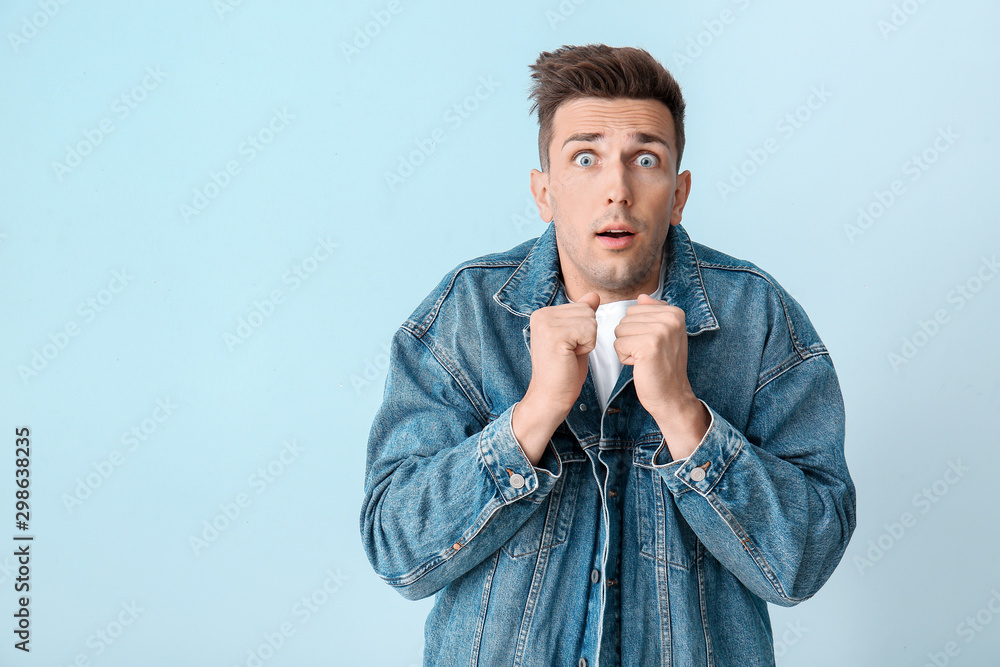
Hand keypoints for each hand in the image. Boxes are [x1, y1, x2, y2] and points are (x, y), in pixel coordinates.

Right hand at [512, 292, 599, 463]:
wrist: (550, 396)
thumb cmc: (563, 372)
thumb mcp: (575, 338)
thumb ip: (582, 315)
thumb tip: (594, 295)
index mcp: (543, 313)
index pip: (582, 307)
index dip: (584, 330)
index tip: (567, 347)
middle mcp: (541, 315)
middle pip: (587, 312)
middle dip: (587, 335)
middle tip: (569, 352)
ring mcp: (546, 324)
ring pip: (590, 321)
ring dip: (587, 341)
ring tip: (570, 355)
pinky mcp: (555, 335)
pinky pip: (589, 332)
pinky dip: (587, 347)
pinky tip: (571, 357)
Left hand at [614, 294, 708, 459]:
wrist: (672, 396)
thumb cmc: (664, 367)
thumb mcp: (664, 335)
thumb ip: (653, 313)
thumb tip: (642, 297)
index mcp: (675, 313)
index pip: (634, 309)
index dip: (637, 329)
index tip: (654, 344)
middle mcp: (670, 319)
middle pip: (625, 319)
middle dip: (630, 338)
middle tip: (648, 353)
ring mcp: (660, 331)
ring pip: (619, 331)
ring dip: (627, 348)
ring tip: (645, 359)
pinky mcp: (648, 346)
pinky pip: (618, 344)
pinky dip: (624, 358)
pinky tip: (640, 365)